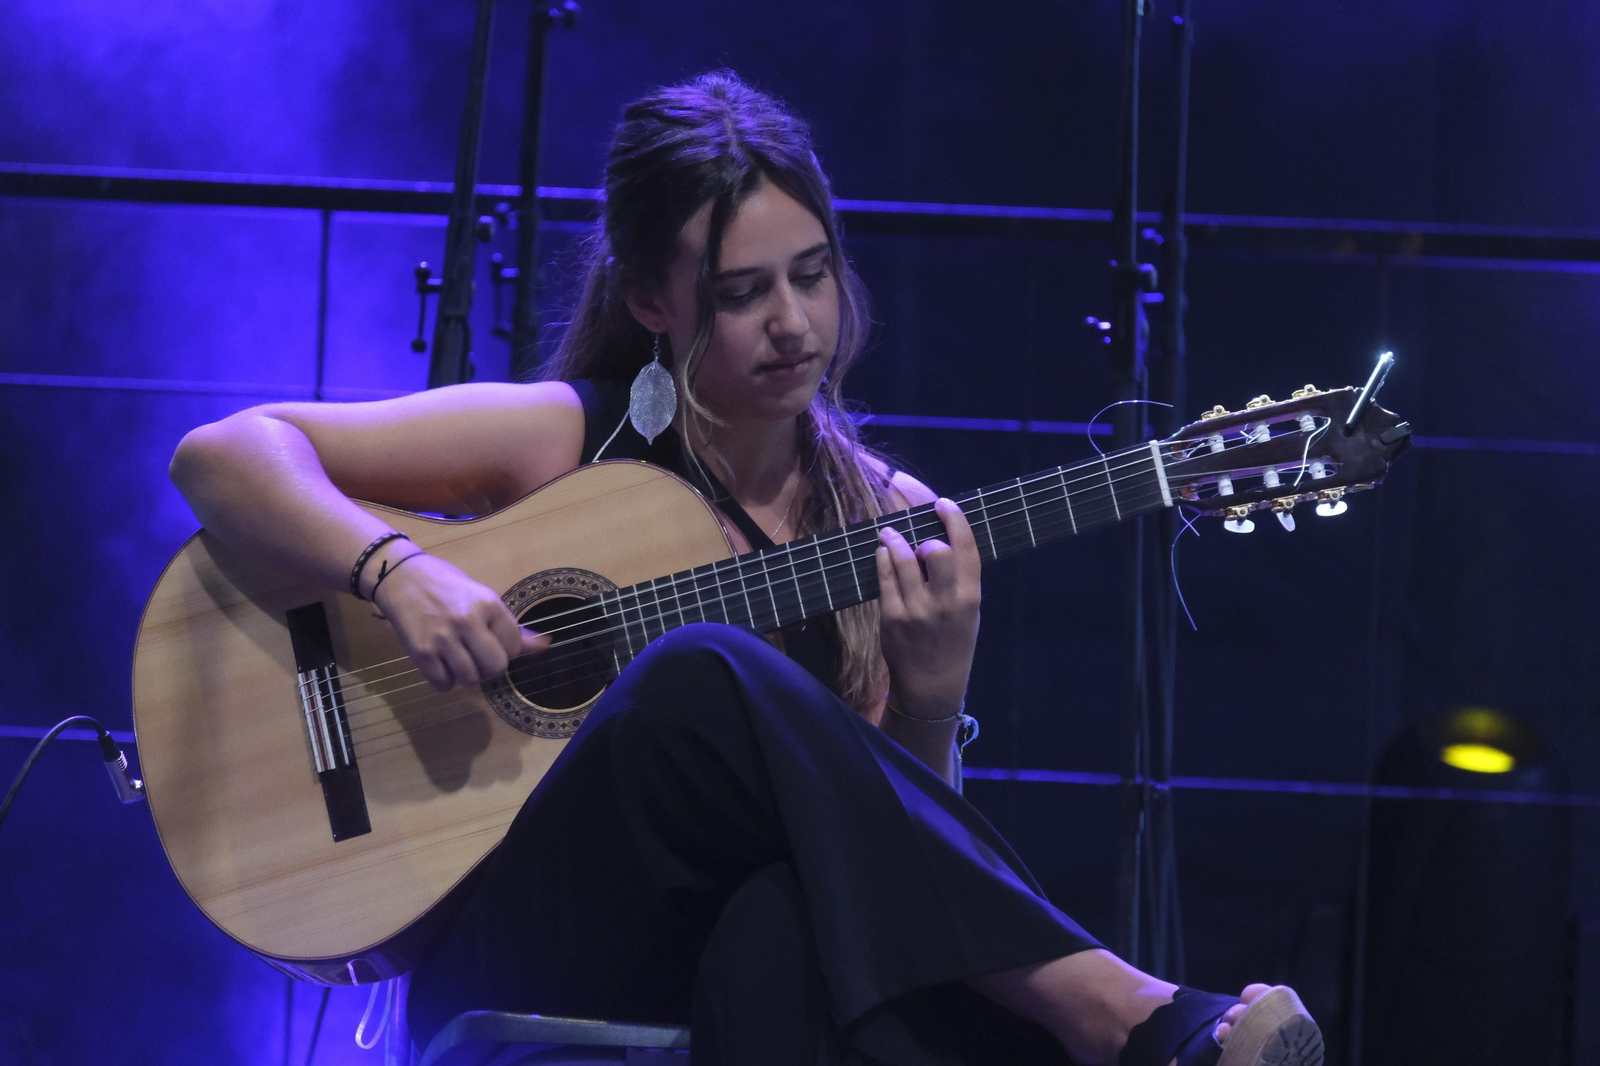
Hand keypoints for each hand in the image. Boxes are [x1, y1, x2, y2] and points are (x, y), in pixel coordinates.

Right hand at [371, 552, 547, 689]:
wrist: (399, 576)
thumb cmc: (445, 584)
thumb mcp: (481, 596)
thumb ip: (508, 625)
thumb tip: (543, 646)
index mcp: (488, 604)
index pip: (514, 645)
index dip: (506, 647)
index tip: (492, 639)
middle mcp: (468, 621)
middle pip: (496, 667)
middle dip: (490, 666)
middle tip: (478, 655)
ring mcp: (443, 638)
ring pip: (470, 679)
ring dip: (467, 675)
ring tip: (458, 658)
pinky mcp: (421, 652)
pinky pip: (443, 684)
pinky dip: (444, 680)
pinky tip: (441, 664)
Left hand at [875, 498, 981, 717]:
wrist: (932, 686)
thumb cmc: (953, 640)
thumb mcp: (969, 611)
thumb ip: (959, 578)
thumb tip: (940, 536)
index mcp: (970, 598)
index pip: (966, 547)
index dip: (955, 519)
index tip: (943, 503)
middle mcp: (945, 603)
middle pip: (935, 551)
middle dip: (925, 539)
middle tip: (918, 543)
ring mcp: (916, 611)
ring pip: (902, 559)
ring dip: (895, 540)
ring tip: (890, 535)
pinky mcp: (892, 617)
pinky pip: (884, 577)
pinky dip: (883, 559)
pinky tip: (883, 553)